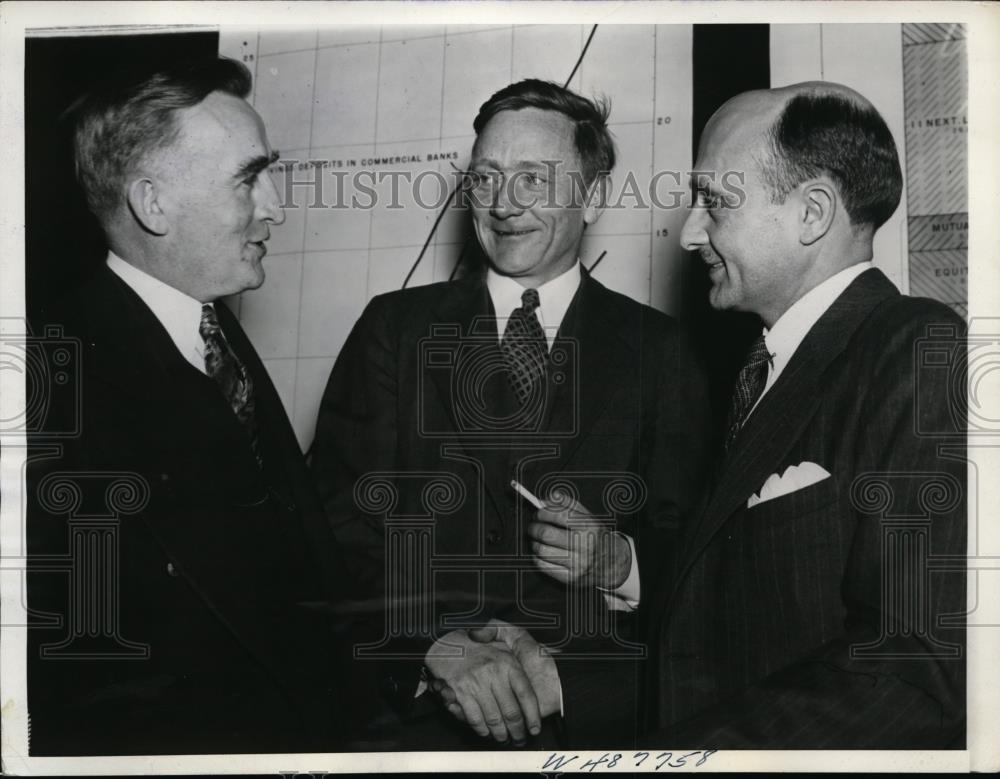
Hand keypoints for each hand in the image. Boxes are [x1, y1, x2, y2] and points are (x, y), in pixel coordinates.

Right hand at [432, 620, 560, 734]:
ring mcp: (476, 683)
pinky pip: (474, 717)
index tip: (534, 728)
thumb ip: (520, 640)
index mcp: (508, 662)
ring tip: (505, 739)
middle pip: (511, 711)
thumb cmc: (479, 642)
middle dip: (517, 731)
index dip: (532, 715)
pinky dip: (481, 729)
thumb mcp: (504, 634)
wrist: (447, 638)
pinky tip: (486, 732)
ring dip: (500, 734)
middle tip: (519, 739)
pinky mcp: (461, 691)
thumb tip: (544, 652)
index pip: (526, 694)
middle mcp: (494, 673)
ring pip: (494, 718)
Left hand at [527, 491, 630, 587]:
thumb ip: (569, 504)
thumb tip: (550, 497)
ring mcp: (578, 563)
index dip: (543, 512)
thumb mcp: (588, 517)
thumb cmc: (595, 537)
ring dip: (534, 542)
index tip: (538, 512)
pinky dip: (537, 557)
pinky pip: (543, 566)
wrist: (612, 562)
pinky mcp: (571, 578)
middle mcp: (585, 545)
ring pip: (542, 550)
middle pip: (546, 533)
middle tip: (533, 525)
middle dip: (534, 527)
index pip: (559, 515)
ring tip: (538, 539)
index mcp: (589, 527)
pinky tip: (542, 553)